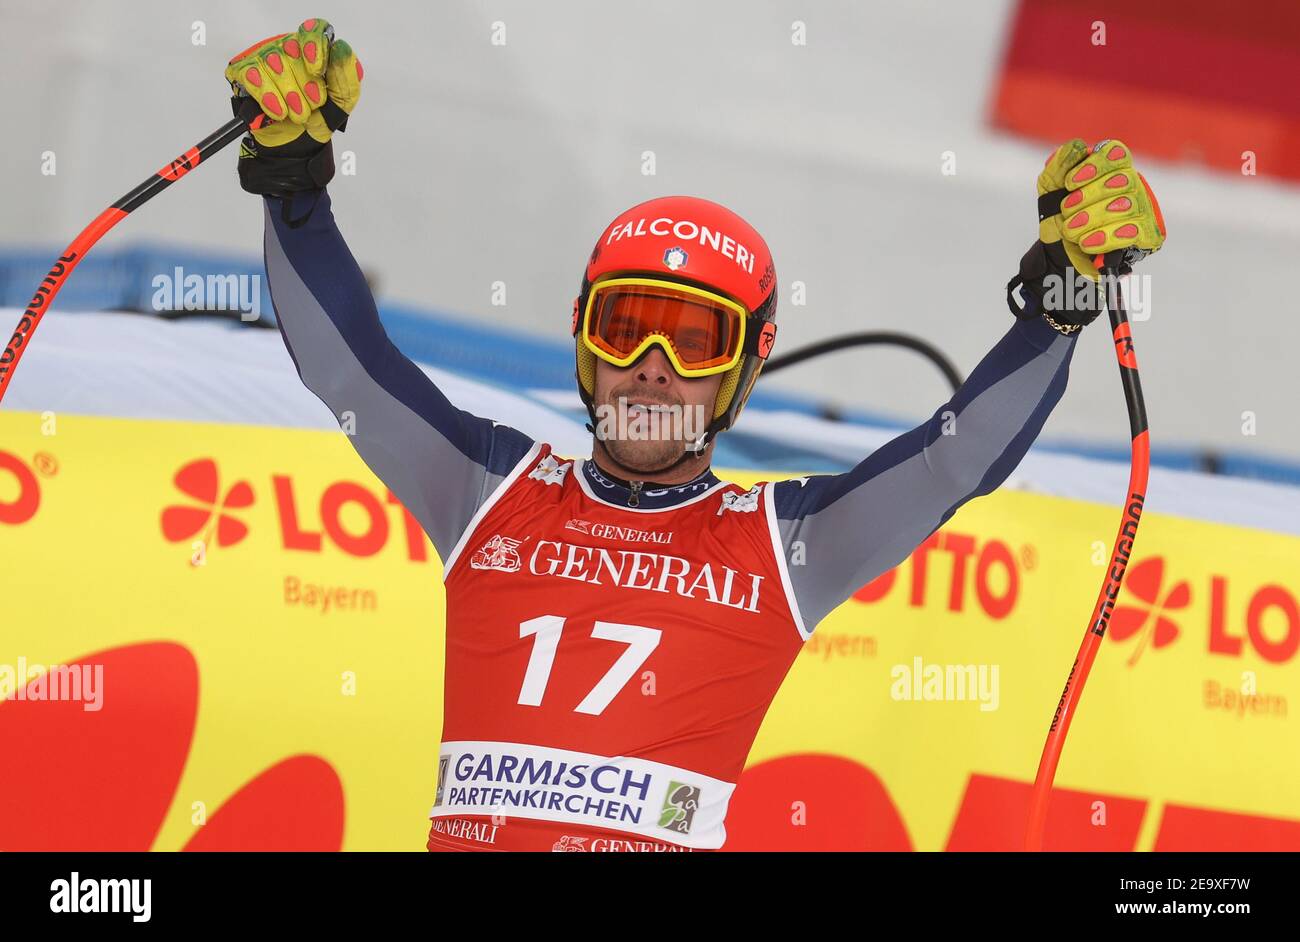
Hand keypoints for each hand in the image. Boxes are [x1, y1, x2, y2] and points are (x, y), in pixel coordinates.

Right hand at [223, 19, 363, 209]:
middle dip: (305, 84)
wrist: (295, 148)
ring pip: (272, 63)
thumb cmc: (317, 120)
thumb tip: (341, 49)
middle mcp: (287, 50)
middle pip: (292, 50)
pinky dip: (267, 96)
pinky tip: (278, 112)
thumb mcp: (341, 103)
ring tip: (297, 115)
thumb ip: (347, 78)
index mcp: (313, 52)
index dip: (315, 47)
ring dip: (289, 94)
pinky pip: (252, 75)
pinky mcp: (243, 74)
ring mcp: (264, 59)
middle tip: (312, 106)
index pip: (314, 31)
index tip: (317, 70)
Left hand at [1008, 139, 1166, 329]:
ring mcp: (1142, 210)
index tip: (1070, 183)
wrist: (1058, 259)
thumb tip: (1076, 147)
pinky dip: (1107, 236)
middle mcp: (1131, 186)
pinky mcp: (1146, 235)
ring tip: (1071, 231)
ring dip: (1093, 218)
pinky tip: (1088, 244)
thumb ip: (1058, 166)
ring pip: (1127, 206)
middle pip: (1122, 180)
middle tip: (1066, 212)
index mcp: (1111, 170)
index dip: (1095, 165)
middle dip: (1088, 197)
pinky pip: (1134, 231)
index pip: (1116, 154)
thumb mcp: (1050, 190)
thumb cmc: (1059, 219)